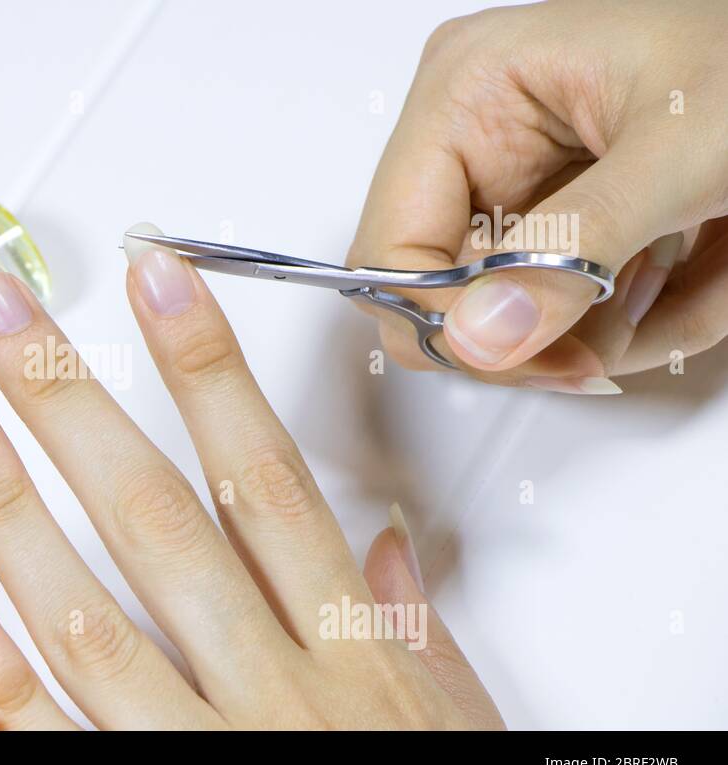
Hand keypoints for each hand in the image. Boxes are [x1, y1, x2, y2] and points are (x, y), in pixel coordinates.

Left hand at [0, 227, 502, 728]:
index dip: (206, 366)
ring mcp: (201, 749)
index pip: (262, 474)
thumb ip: (406, 623)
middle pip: (155, 517)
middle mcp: (268, 686)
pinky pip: (57, 741)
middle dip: (68, 399)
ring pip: (87, 615)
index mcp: (346, 644)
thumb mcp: (447, 717)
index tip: (152, 273)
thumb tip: (379, 543)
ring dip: (8, 505)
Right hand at [350, 0, 727, 391]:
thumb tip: (478, 336)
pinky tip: (694, 275)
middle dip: (542, 331)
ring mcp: (517, 181)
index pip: (390, 245)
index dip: (446, 317)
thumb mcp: (680, 153)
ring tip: (686, 280)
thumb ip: (577, 245)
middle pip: (445, 292)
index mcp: (467, 91)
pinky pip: (565, 310)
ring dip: (606, 330)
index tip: (528, 352)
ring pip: (513, 317)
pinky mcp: (561, 218)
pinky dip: (637, 319)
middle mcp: (475, 136)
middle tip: (611, 345)